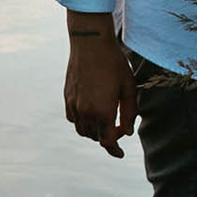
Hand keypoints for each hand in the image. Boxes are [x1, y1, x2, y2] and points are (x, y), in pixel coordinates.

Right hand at [64, 25, 140, 155]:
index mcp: (103, 111)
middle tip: (118, 128)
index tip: (121, 153)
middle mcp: (86, 111)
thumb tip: (127, 132)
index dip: (115, 149)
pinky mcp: (67, 97)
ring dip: (94, 131)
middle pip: (95, 137)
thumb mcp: (129, 87)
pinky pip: (72, 118)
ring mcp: (74, 104)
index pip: (107, 141)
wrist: (90, 43)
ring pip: (82, 130)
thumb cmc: (114, 63)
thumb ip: (130, 112)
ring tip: (104, 123)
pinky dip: (81, 122)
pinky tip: (90, 114)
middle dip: (107, 137)